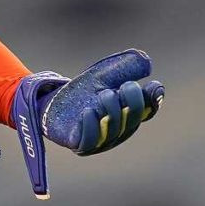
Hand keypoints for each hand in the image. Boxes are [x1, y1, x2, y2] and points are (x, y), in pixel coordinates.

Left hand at [12, 49, 163, 198]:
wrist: (50, 102)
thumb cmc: (82, 90)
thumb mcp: (104, 74)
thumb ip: (125, 66)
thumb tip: (146, 61)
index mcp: (127, 112)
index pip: (147, 109)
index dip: (153, 100)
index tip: (153, 87)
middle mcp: (118, 129)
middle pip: (133, 120)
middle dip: (133, 102)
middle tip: (125, 86)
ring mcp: (100, 139)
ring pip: (113, 130)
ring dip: (112, 112)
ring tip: (103, 94)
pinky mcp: (80, 144)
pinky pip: (89, 141)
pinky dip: (91, 127)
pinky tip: (88, 112)